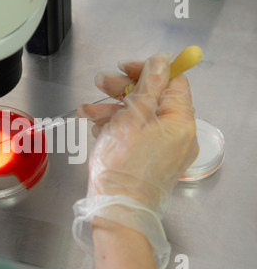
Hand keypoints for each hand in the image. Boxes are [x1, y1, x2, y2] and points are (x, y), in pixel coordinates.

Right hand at [79, 53, 198, 215]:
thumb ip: (147, 85)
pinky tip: (97, 128)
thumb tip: (161, 60)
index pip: (173, 82)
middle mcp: (178, 135)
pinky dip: (117, 129)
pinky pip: (137, 136)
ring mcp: (165, 150)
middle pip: (154, 99)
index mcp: (180, 122)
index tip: (124, 68)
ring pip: (141, 118)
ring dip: (113, 109)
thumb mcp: (131, 117)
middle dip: (123, 89)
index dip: (148, 70)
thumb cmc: (122, 163)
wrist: (116, 208)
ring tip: (87, 111)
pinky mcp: (151, 160)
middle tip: (100, 83)